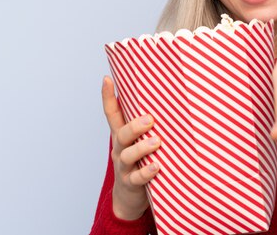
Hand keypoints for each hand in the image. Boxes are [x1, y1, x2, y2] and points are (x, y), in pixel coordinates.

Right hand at [102, 76, 160, 219]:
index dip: (108, 97)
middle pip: (122, 134)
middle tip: (150, 119)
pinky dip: (147, 172)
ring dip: (142, 148)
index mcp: (122, 136)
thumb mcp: (140, 142)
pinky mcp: (131, 183)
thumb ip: (149, 125)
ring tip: (156, 142)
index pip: (112, 114)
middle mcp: (121, 149)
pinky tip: (157, 166)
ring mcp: (124, 167)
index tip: (107, 79)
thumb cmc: (141, 162)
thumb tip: (170, 99)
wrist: (130, 198)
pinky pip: (137, 178)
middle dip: (135, 126)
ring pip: (128, 156)